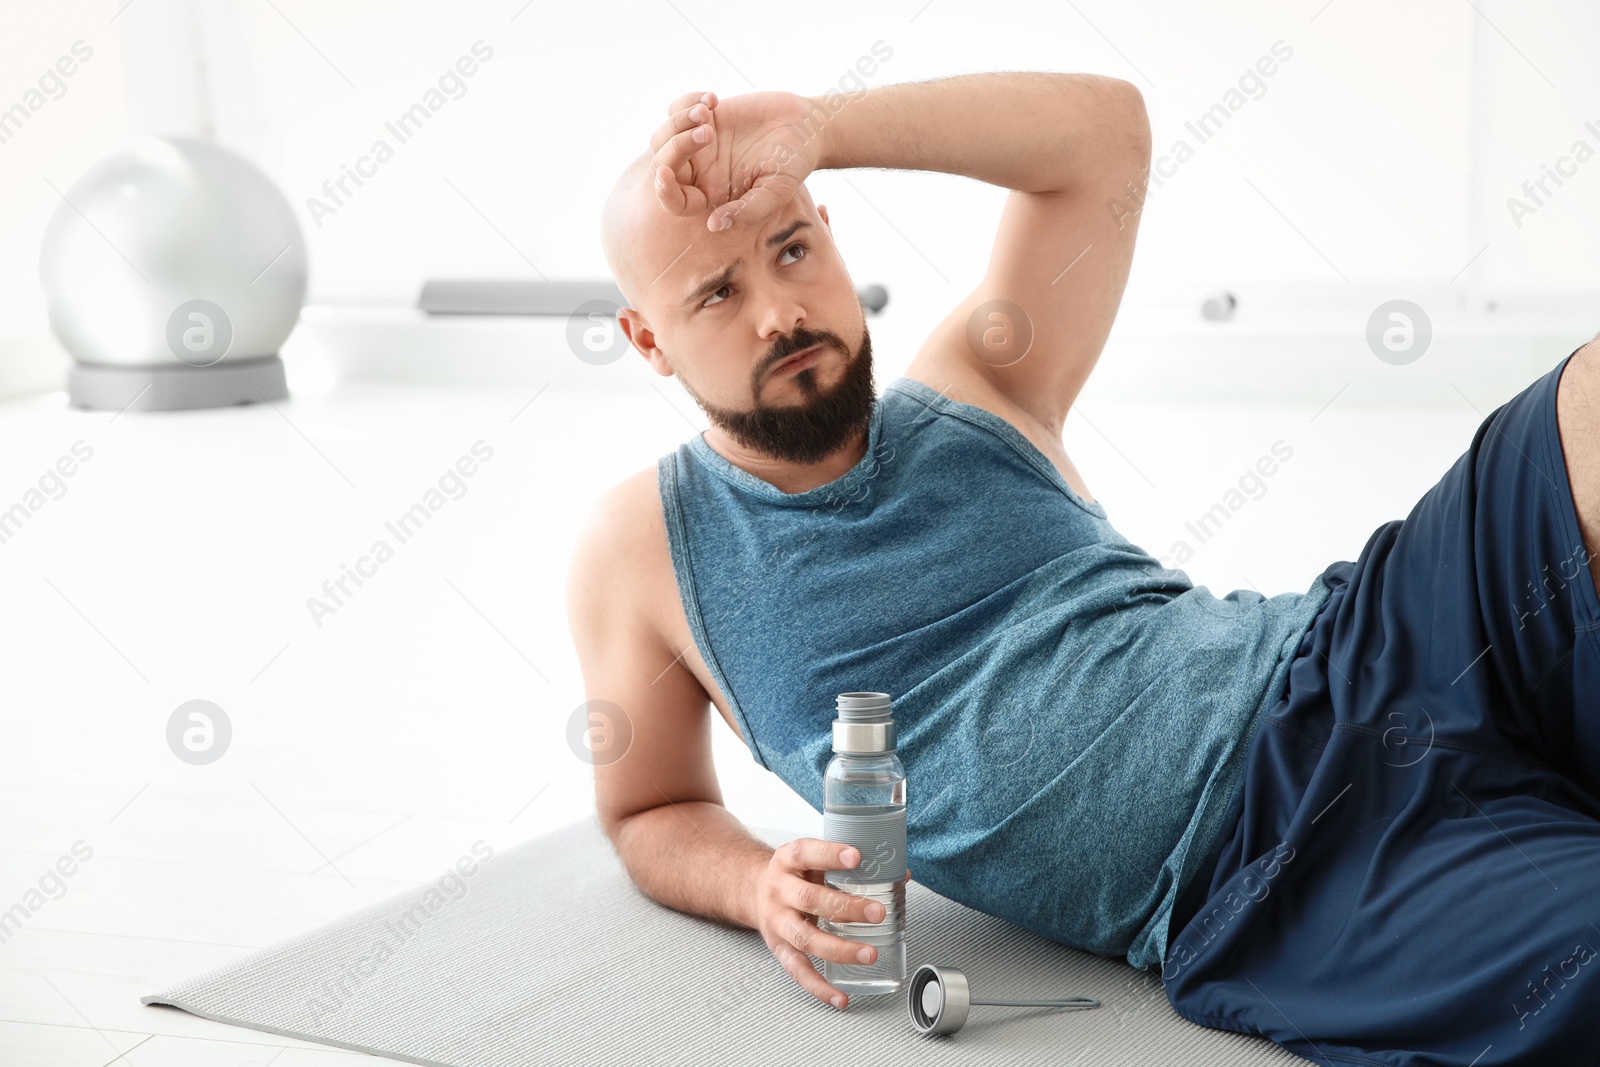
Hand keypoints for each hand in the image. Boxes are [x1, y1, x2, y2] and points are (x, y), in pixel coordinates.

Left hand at [648, 89, 822, 232]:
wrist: (804, 127)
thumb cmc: (793, 164)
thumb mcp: (776, 192)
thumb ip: (747, 210)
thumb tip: (714, 225)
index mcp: (712, 195)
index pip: (676, 201)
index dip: (664, 192)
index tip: (663, 174)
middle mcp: (700, 171)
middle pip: (662, 164)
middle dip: (676, 146)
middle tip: (708, 131)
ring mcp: (698, 143)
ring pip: (662, 136)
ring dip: (679, 121)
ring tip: (708, 111)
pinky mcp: (703, 115)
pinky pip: (675, 108)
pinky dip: (686, 101)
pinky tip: (713, 100)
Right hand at [752, 838, 910, 1010]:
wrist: (755, 890)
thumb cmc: (795, 874)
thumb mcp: (813, 859)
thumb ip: (850, 866)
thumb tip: (900, 875)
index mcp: (788, 860)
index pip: (806, 853)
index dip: (830, 854)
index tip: (856, 857)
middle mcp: (779, 891)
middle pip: (809, 899)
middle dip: (846, 908)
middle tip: (877, 913)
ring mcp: (777, 922)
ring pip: (806, 938)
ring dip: (840, 949)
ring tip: (869, 954)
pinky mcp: (779, 949)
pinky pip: (798, 972)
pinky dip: (819, 987)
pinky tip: (840, 997)